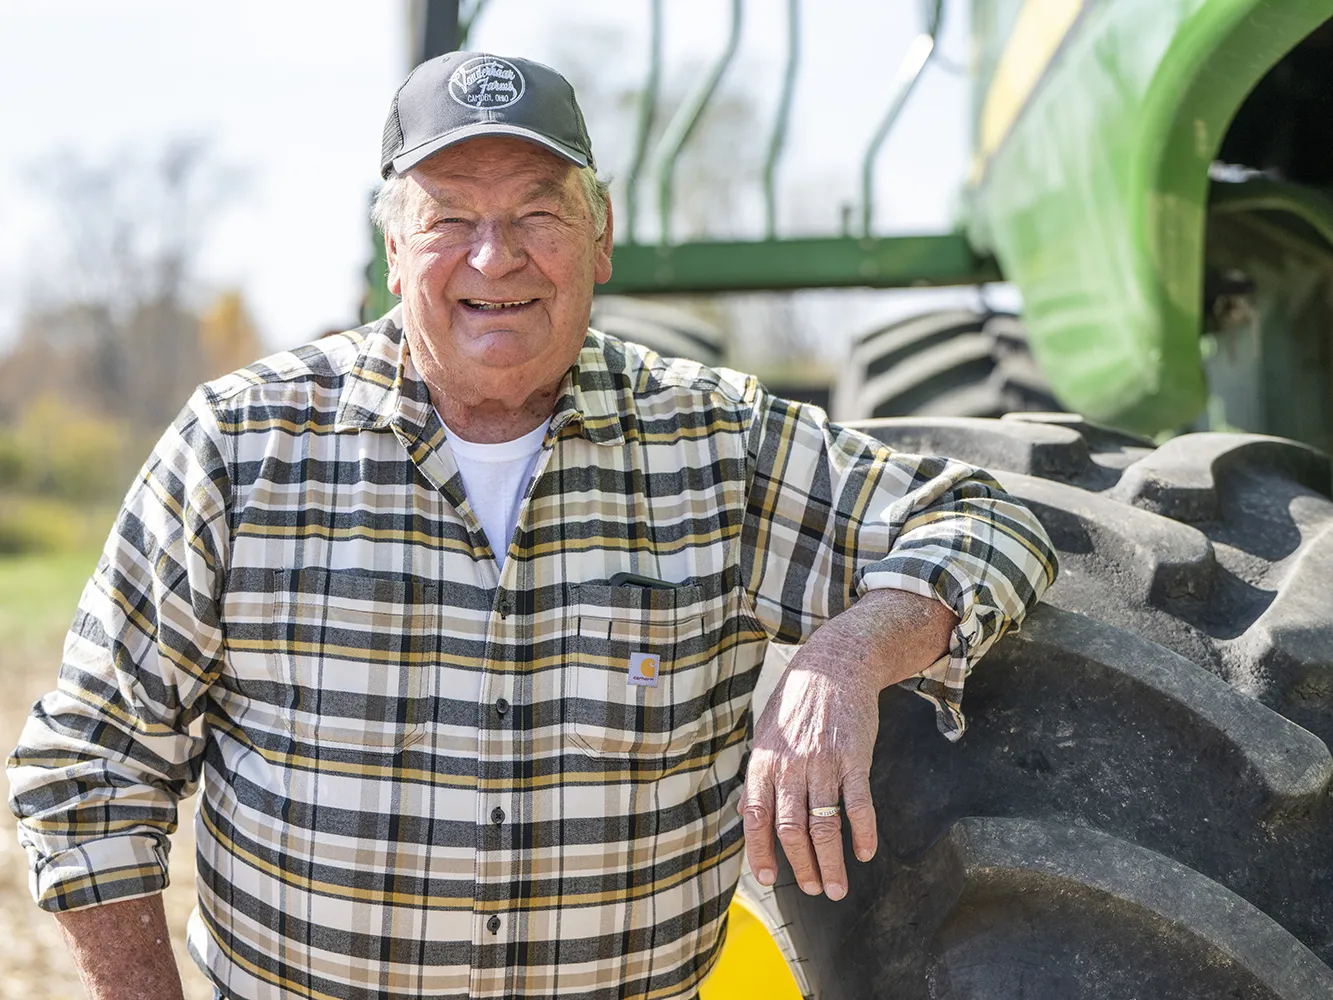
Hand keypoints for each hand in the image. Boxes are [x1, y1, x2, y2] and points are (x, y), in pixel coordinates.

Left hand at [739, 589, 956, 900]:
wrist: (835, 665)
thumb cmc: (798, 700)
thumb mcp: (767, 732)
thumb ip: (759, 774)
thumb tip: (743, 811)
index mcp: (764, 761)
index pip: (755, 816)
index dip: (761, 850)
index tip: (770, 878)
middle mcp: (791, 766)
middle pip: (791, 828)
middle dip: (802, 866)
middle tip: (814, 889)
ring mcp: (823, 763)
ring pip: (824, 824)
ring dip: (831, 862)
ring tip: (837, 888)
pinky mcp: (854, 759)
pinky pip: (859, 804)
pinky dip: (863, 833)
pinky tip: (865, 853)